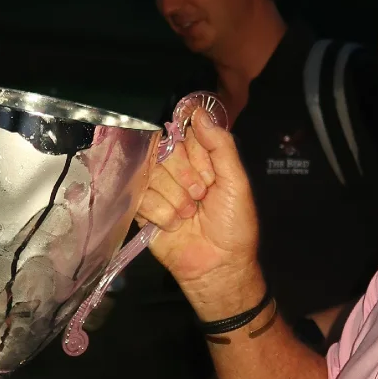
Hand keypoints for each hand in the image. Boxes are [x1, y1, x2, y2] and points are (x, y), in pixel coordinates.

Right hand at [137, 114, 262, 312]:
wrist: (218, 266)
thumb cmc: (234, 226)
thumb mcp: (236, 182)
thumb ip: (220, 145)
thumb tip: (199, 112)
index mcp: (200, 158)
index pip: (185, 133)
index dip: (194, 152)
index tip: (209, 173)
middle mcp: (176, 169)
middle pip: (165, 150)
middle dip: (185, 177)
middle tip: (201, 196)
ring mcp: (157, 188)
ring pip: (152, 173)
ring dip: (175, 199)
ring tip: (189, 215)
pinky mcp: (141, 209)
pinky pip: (141, 197)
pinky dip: (161, 213)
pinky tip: (174, 225)